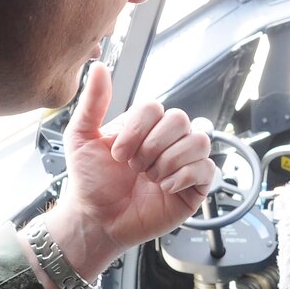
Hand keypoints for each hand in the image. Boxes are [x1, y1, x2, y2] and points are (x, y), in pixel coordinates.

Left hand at [42, 64, 216, 278]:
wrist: (96, 221)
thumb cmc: (90, 182)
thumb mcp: (81, 137)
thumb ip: (92, 102)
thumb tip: (98, 67)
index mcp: (144, 127)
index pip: (156, 108)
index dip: (137, 130)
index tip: (118, 154)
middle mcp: (167, 142)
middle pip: (180, 120)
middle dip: (153, 147)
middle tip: (135, 167)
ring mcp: (183, 164)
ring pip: (199, 141)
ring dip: (169, 162)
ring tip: (150, 178)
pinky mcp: (194, 188)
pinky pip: (208, 170)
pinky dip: (184, 177)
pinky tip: (164, 188)